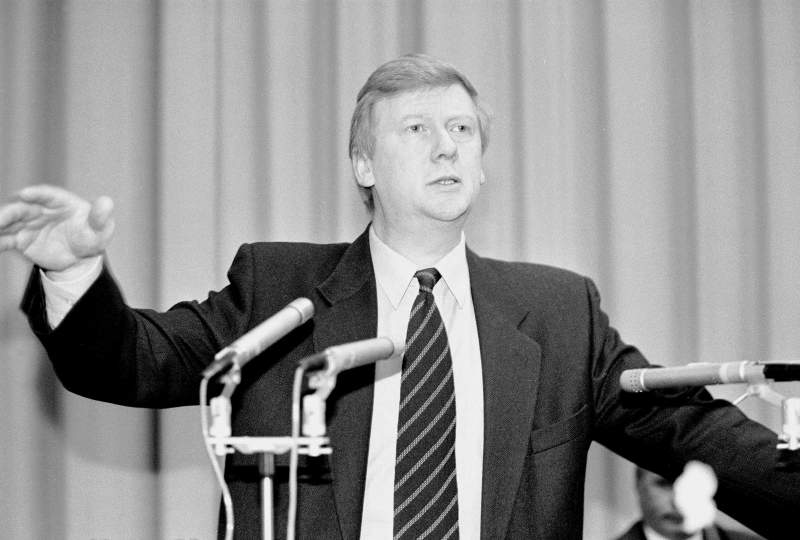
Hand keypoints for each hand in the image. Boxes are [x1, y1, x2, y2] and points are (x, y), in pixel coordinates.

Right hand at [0, 184, 114, 270]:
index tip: (24, 194)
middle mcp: (40, 209)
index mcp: (60, 201)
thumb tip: (107, 201)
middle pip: (21, 208)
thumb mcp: (100, 230)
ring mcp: (28, 224)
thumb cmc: (92, 235)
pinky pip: (6, 240)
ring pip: (8, 222)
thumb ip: (100, 217)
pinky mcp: (21, 239)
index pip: (46, 194)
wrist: (80, 255)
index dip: (36, 193)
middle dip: (8, 213)